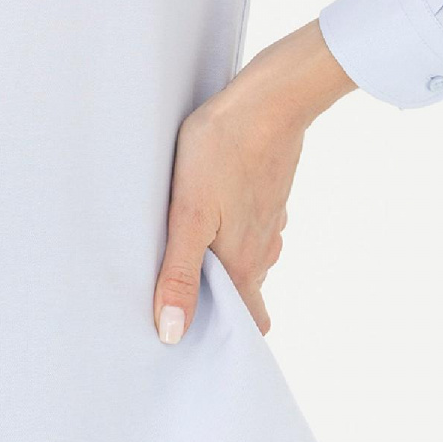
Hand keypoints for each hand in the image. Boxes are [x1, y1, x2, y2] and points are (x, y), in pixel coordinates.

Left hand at [153, 20, 356, 339]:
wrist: (268, 101)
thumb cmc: (222, 153)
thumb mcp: (189, 218)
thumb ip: (180, 275)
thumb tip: (173, 333)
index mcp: (244, 264)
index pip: (249, 322)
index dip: (227, 336)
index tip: (195, 340)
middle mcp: (263, 250)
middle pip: (244, 292)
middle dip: (217, 300)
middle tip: (179, 296)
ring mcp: (269, 220)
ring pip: (247, 258)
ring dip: (221, 263)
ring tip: (185, 255)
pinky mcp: (267, 193)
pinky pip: (249, 227)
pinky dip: (231, 231)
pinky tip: (209, 213)